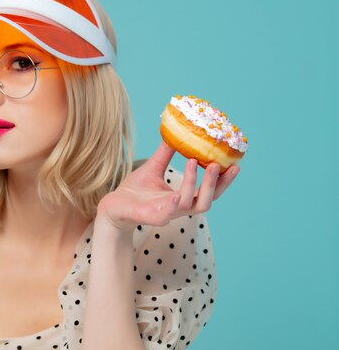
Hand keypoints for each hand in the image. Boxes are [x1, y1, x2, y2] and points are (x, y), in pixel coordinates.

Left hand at [97, 142, 239, 230]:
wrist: (113, 205)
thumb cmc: (134, 190)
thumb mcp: (153, 167)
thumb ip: (166, 152)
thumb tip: (176, 131)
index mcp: (183, 197)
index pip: (211, 191)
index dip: (224, 180)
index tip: (235, 164)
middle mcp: (180, 207)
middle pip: (209, 200)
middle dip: (218, 184)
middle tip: (220, 164)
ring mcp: (169, 214)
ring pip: (192, 205)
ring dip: (197, 183)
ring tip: (195, 161)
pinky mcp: (155, 218)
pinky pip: (169, 212)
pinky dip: (175, 202)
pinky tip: (176, 193)